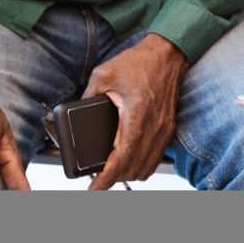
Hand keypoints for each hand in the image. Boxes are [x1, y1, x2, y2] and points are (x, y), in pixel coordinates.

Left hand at [80, 33, 189, 189]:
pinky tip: (130, 160)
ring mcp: (163, 129)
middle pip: (134, 168)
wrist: (167, 54)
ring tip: (113, 171)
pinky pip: (156, 158)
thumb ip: (88, 95)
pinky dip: (142, 165)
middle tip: (98, 177)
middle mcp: (153, 126)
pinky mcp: (168, 128)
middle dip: (115, 178)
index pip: (122, 158)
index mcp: (136, 114)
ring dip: (129, 173)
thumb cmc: (139, 61)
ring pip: (147, 167)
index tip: (94, 188)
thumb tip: (75, 112)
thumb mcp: (104, 74)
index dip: (107, 179)